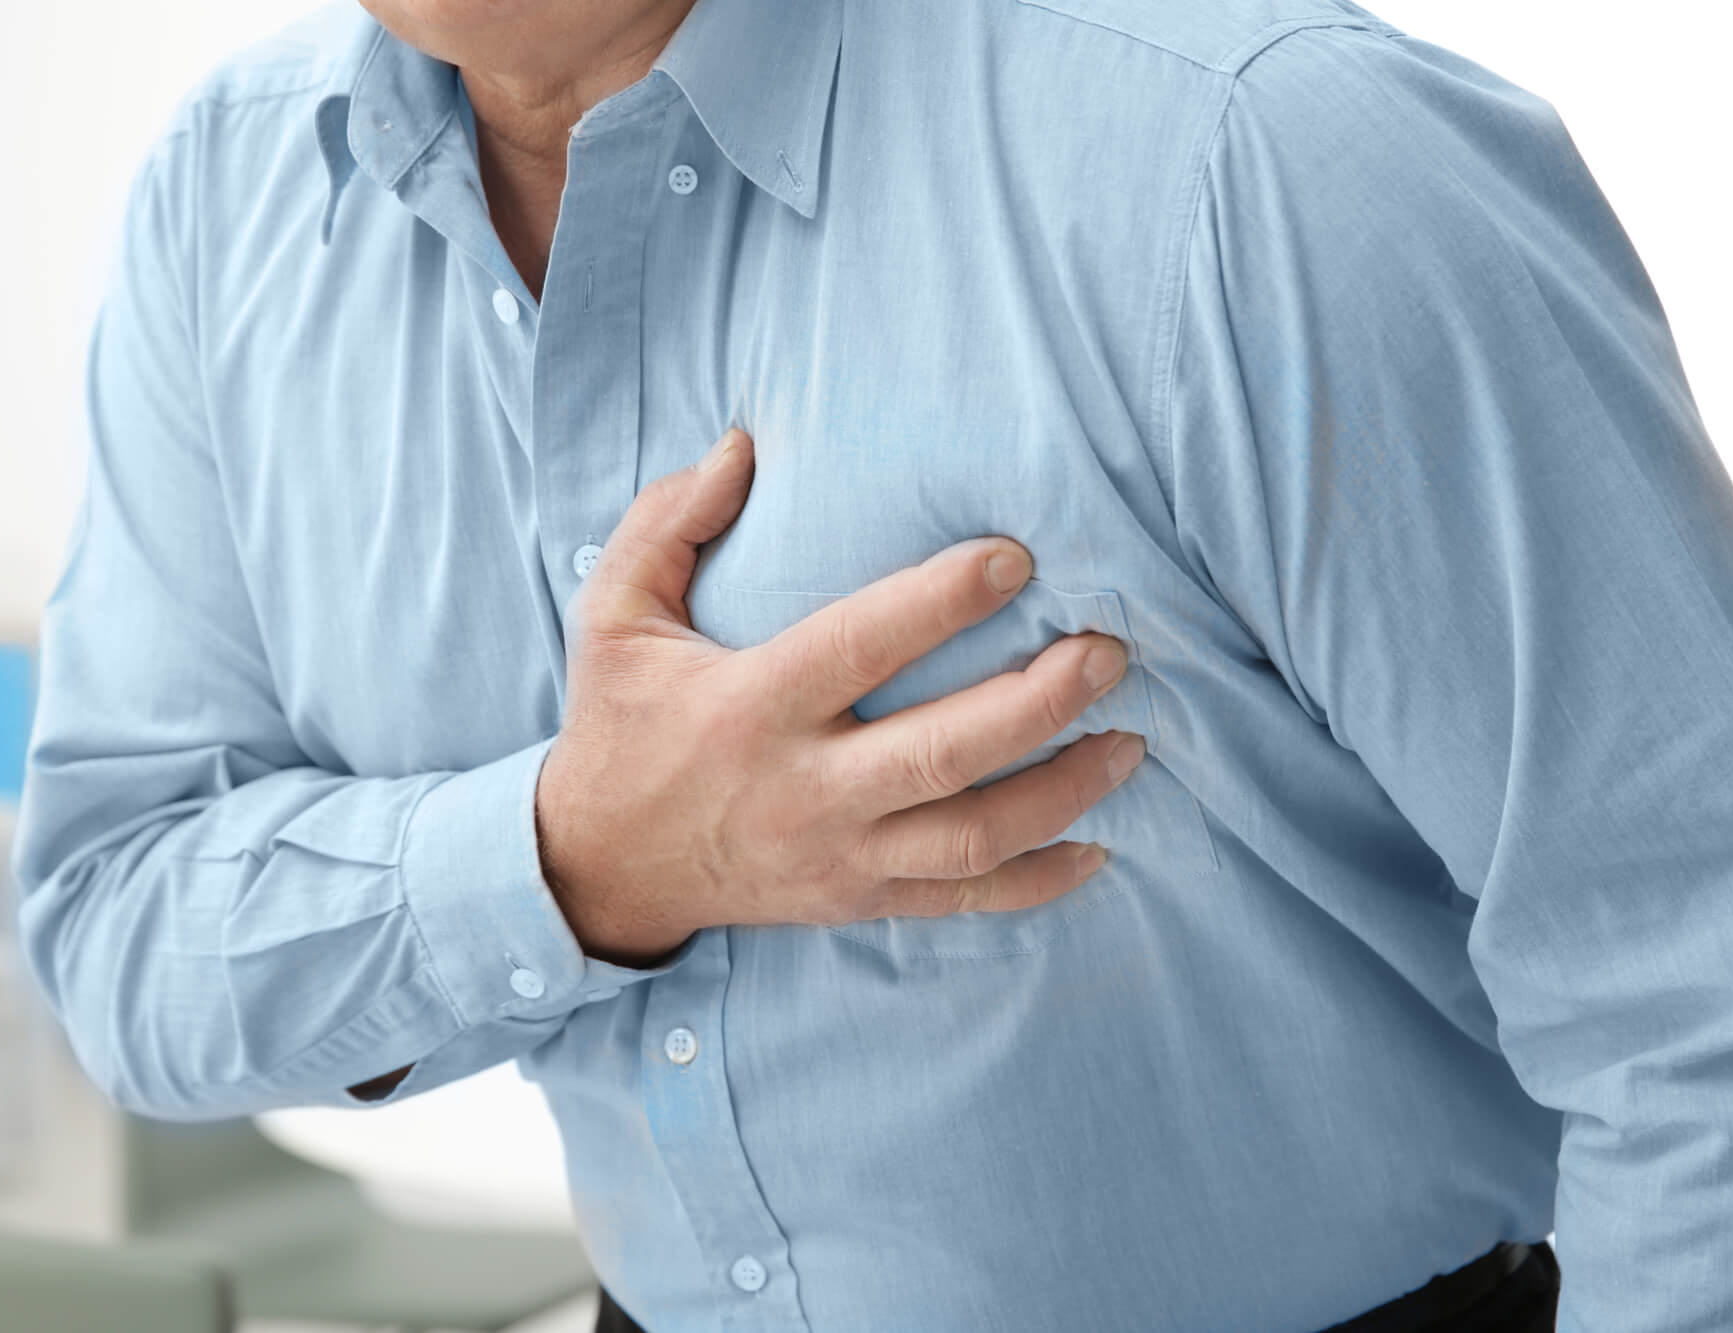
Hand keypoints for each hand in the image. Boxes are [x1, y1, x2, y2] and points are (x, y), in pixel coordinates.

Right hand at [535, 426, 1146, 965]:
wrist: (600, 867)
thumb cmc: (620, 725)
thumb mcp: (612, 616)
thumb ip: (669, 523)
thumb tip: (742, 444)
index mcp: (752, 706)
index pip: (861, 646)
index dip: (942, 602)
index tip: (1018, 557)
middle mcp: (805, 788)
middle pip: (945, 752)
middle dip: (1041, 704)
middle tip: (1110, 652)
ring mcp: (839, 856)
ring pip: (972, 837)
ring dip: (1063, 791)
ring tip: (1131, 741)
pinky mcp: (858, 901)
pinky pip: (964, 902)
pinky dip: (1039, 880)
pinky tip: (1099, 844)